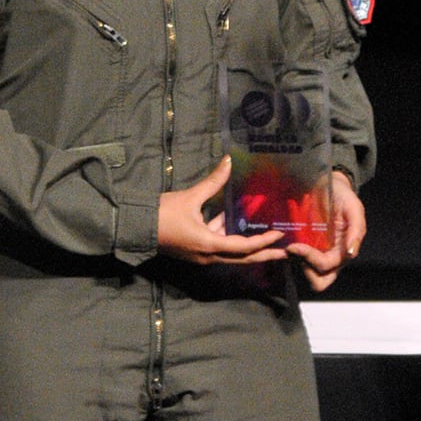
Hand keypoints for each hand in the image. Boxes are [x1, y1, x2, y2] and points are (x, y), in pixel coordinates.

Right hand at [156, 157, 288, 266]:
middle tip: (284, 252)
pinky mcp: (195, 252)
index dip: (263, 242)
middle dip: (264, 254)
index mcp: (209, 244)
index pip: (243, 247)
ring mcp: (201, 256)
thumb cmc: (162, 214)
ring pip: (230, 254)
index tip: (278, 235)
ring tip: (264, 236)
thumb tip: (228, 162)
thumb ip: (213, 182)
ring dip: (246, 246)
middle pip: (242, 259)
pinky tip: (229, 220)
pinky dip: (227, 238)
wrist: (135, 227)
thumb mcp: (190, 197)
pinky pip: (218, 248)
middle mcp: (208, 256)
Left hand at [286, 171, 366, 291]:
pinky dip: (290, 255)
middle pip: (319, 281)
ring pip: (307, 273)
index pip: (327, 266)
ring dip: (296, 263)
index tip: (294, 246)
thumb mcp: (353, 210)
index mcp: (343, 251)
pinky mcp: (306, 245)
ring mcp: (318, 252)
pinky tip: (283, 241)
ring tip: (287, 245)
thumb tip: (350, 253)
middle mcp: (330, 256)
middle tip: (293, 250)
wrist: (331, 185)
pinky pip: (297, 259)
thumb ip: (356, 231)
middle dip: (305, 270)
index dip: (311, 259)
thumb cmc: (344, 198)